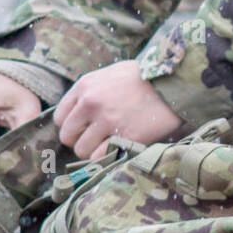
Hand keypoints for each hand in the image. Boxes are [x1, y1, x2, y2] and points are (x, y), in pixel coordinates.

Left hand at [54, 61, 185, 158]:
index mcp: (85, 86)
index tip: (84, 128)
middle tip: (95, 140)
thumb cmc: (143, 78)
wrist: (172, 83)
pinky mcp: (124, 136)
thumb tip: (78, 112)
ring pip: (82, 149)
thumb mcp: (111, 74)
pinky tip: (117, 149)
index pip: (60, 117)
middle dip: (79, 141)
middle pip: (67, 135)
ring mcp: (107, 120)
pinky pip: (100, 158)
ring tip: (108, 145)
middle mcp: (91, 102)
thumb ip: (91, 90)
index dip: (71, 126)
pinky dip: (106, 158)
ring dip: (93, 151)